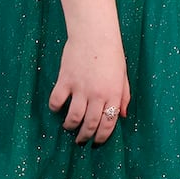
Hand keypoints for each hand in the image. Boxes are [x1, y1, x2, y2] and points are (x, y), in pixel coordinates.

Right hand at [49, 27, 129, 144]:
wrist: (95, 35)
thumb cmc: (112, 55)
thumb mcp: (123, 76)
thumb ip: (124, 96)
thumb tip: (123, 116)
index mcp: (114, 94)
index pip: (109, 123)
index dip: (102, 137)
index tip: (97, 142)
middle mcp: (98, 94)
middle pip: (90, 124)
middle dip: (85, 137)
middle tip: (81, 141)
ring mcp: (80, 88)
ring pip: (73, 118)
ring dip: (70, 127)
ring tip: (69, 127)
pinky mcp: (65, 81)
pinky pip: (56, 102)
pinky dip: (55, 109)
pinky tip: (57, 109)